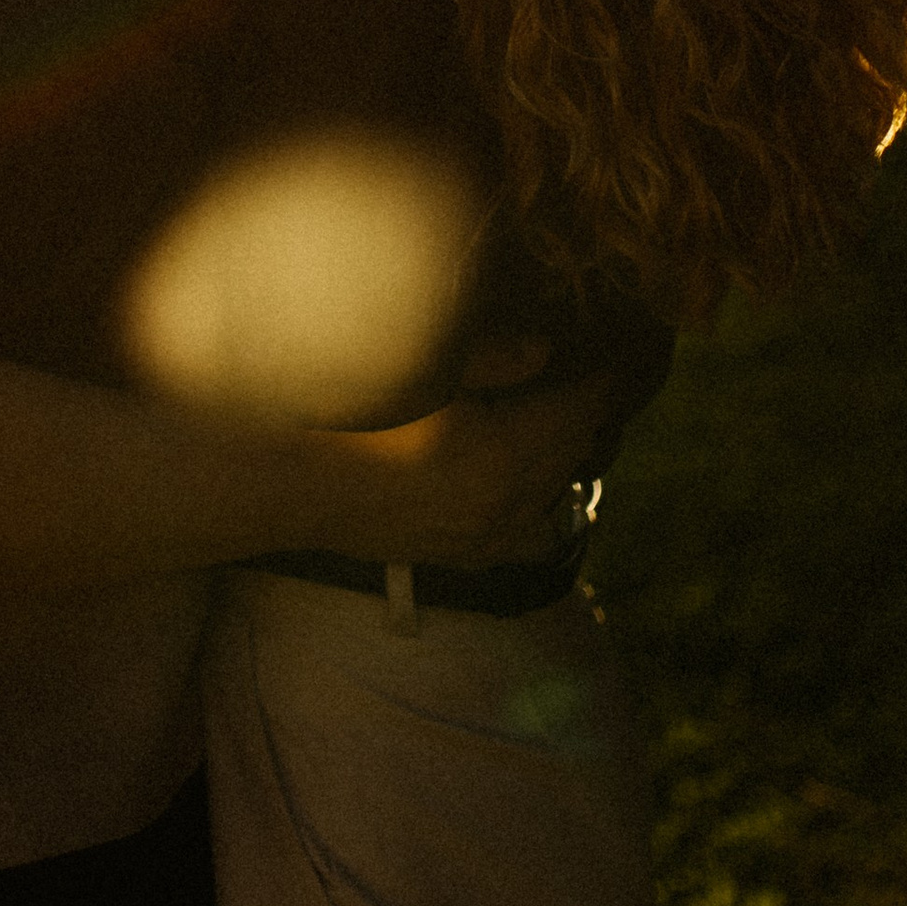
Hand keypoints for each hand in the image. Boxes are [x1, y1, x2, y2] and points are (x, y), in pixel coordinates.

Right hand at [310, 359, 625, 568]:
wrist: (287, 484)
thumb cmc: (346, 415)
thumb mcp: (416, 368)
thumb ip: (489, 357)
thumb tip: (545, 351)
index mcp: (501, 455)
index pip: (578, 412)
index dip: (604, 380)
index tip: (619, 353)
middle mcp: (504, 506)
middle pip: (573, 454)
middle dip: (588, 413)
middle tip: (594, 375)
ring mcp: (483, 538)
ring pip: (555, 496)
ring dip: (565, 457)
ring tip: (560, 419)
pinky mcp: (460, 555)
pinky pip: (527, 536)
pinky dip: (539, 506)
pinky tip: (523, 481)